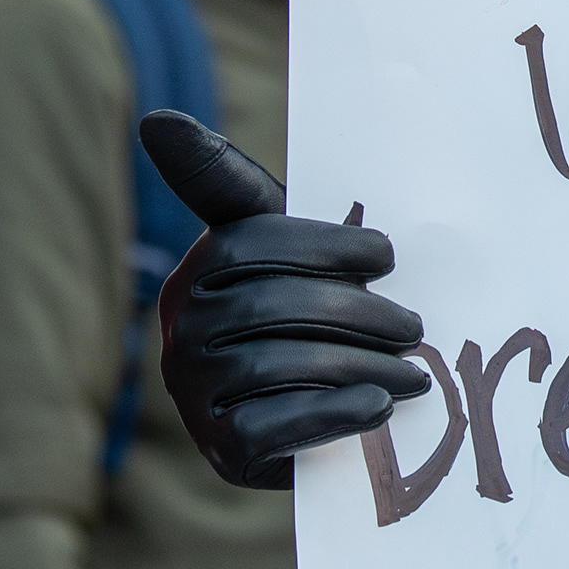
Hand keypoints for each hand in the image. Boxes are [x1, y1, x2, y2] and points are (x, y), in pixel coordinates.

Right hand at [142, 112, 430, 488]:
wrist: (316, 416)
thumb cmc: (306, 308)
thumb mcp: (283, 243)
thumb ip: (231, 183)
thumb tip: (154, 120)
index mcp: (198, 270)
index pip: (252, 242)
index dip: (325, 245)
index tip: (386, 256)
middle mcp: (181, 329)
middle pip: (271, 305)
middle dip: (356, 313)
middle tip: (415, 327)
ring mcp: (194, 392)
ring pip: (277, 366)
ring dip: (360, 367)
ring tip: (414, 373)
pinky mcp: (220, 449)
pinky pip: (274, 427)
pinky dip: (333, 416)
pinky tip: (377, 407)